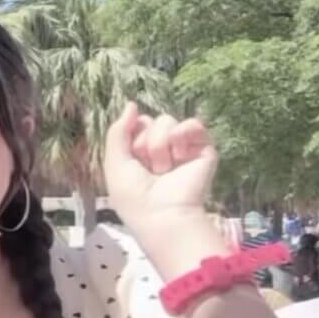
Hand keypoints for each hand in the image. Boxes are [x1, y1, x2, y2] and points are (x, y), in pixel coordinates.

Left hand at [104, 103, 217, 238]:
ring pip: (167, 121)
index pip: (137, 124)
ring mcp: (183, 148)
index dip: (132, 137)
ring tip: (164, 169)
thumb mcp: (114, 162)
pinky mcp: (204, 149)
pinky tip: (179, 157)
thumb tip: (132, 104)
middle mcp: (163, 147)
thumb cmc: (134, 195)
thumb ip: (118, 132)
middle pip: (151, 120)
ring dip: (160, 145)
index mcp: (141, 151)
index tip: (132, 160)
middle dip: (145, 143)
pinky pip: (193, 124)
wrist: (162, 213)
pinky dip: (183, 136)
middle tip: (149, 169)